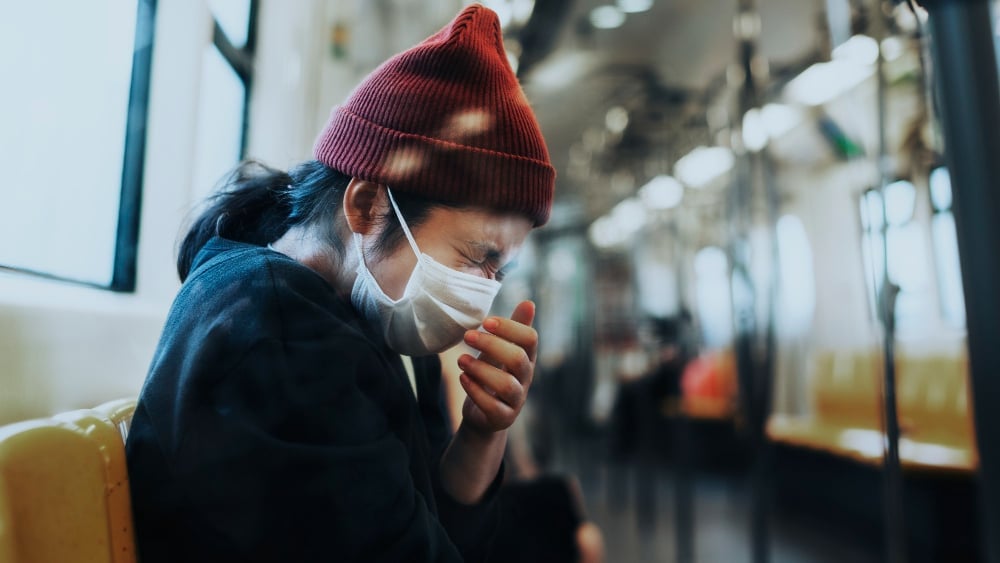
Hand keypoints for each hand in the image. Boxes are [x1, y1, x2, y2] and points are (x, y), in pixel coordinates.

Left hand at [457, 300, 537, 434]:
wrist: (483, 415)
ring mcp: (516, 400)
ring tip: (460, 360)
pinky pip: (492, 406)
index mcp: (526, 358)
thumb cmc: (492, 375)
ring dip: (481, 369)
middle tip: (467, 336)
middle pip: (518, 359)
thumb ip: (512, 329)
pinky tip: (462, 378)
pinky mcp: (502, 417)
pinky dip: (475, 391)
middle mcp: (525, 378)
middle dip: (492, 345)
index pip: (530, 339)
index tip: (485, 320)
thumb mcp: (500, 350)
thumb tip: (529, 302)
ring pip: (506, 384)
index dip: (510, 327)